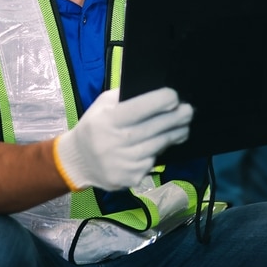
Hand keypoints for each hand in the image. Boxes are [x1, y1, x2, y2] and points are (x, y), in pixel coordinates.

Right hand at [55, 87, 192, 191]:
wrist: (77, 161)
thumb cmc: (94, 127)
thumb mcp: (102, 106)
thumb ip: (124, 96)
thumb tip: (153, 88)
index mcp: (107, 120)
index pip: (139, 108)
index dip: (159, 101)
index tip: (174, 96)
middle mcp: (114, 142)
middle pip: (154, 128)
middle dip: (175, 118)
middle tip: (189, 110)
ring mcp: (123, 163)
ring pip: (157, 147)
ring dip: (174, 136)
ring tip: (184, 127)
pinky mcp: (129, 178)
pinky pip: (151, 162)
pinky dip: (157, 153)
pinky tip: (160, 146)